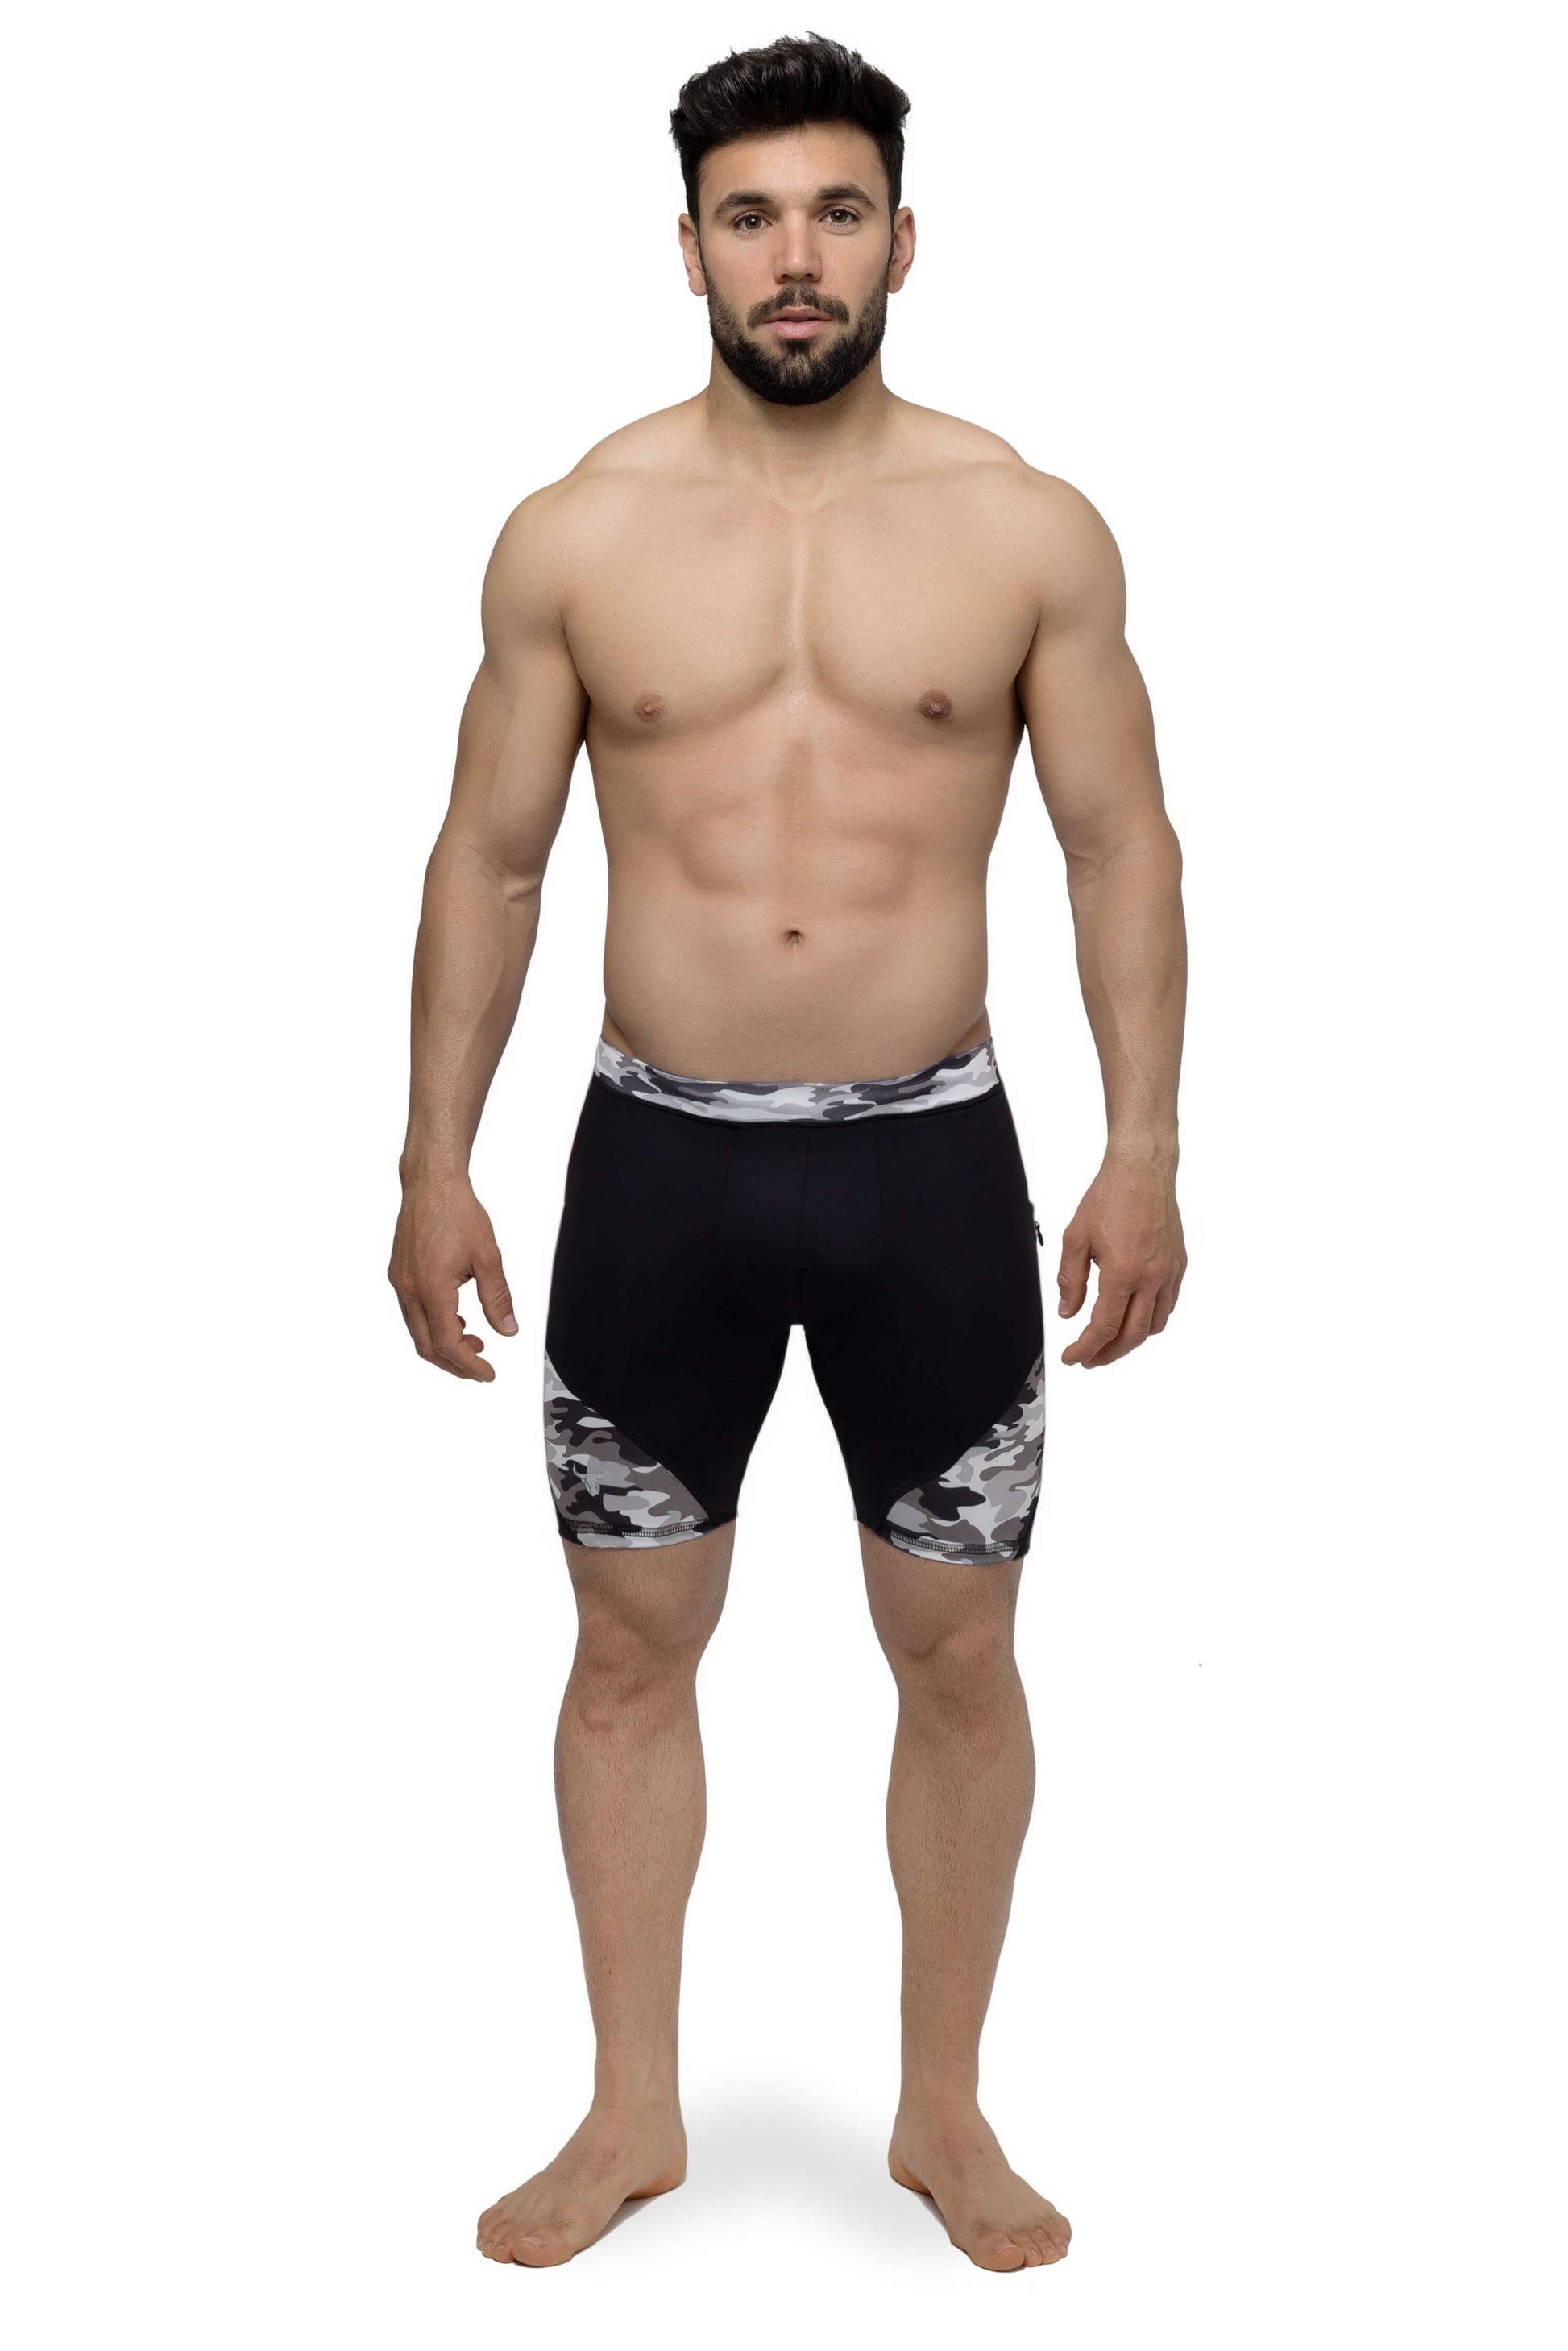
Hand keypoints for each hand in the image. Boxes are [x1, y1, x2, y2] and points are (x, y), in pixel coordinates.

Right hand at [389, 1174, 517, 1381]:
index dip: (469, 1365)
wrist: (431, 1182)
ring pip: (416, 1330)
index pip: (447, 1344)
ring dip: (443, 1344)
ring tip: (473, 1341)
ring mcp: (400, 1281)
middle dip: (454, 1363)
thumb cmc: (457, 1211)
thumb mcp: (488, 1257)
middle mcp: (409, 1289)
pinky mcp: (398, 1273)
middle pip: (426, 1346)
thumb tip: (508, 1329)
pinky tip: (456, 1317)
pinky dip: (432, 1324)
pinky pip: (412, 1312)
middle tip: (480, 1366)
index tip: (487, 1373)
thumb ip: (498, 1297)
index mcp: (432, 1289)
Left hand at [1057, 1154, 1185, 1367]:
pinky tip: (1134, 1316)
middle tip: (1089, 1359)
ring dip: (1131, 1340)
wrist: (1142, 1170)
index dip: (1085, 1349)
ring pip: (1155, 1325)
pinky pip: (1168, 1305)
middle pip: (1132, 1336)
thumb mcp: (1075, 1238)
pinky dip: (1150, 1320)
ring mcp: (1170, 1272)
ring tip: (1110, 1341)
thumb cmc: (1109, 1197)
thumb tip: (1068, 1313)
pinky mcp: (1179, 1264)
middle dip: (1108, 1354)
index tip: (1072, 1357)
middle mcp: (1152, 1277)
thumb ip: (1069, 1281)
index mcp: (1123, 1272)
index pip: (1104, 1327)